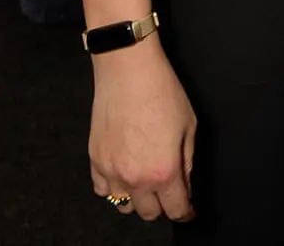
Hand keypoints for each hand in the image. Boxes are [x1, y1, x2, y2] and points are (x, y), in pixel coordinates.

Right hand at [89, 37, 196, 222]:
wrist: (128, 69)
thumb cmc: (162, 91)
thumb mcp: (188, 124)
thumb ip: (187, 160)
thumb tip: (184, 181)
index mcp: (163, 171)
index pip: (176, 209)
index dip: (186, 212)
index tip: (189, 209)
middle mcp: (135, 178)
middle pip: (149, 213)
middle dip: (162, 204)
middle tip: (169, 188)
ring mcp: (111, 171)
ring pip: (123, 205)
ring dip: (137, 198)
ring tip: (145, 179)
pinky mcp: (95, 160)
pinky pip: (102, 189)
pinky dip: (113, 186)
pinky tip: (123, 171)